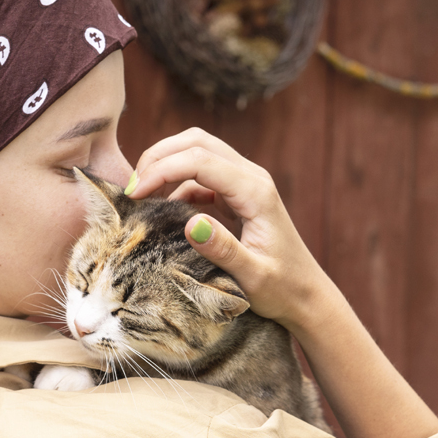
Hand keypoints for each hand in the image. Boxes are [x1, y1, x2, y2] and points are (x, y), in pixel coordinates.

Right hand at [126, 128, 329, 331]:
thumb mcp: (252, 276)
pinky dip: (175, 183)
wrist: (305, 295)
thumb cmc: (282, 289)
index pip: (200, 161)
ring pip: (197, 151)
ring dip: (165, 165)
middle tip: (131, 189)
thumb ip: (223, 250)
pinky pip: (200, 174)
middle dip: (158, 157)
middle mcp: (251, 178)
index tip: (133, 196)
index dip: (161, 171)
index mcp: (255, 192)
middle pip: (196, 142)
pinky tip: (161, 208)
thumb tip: (191, 222)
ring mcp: (244, 183)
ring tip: (140, 196)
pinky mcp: (236, 194)